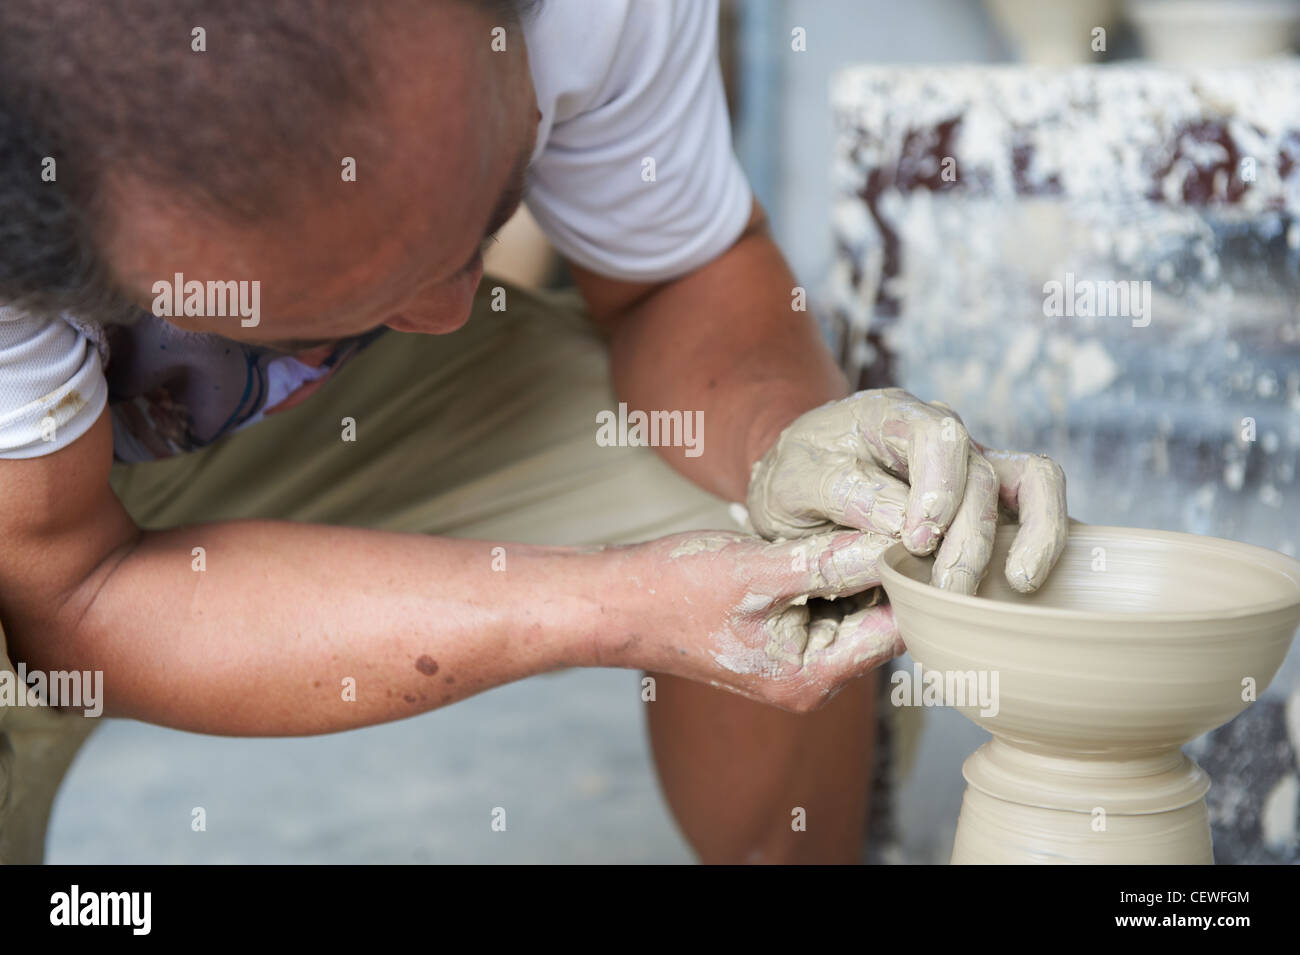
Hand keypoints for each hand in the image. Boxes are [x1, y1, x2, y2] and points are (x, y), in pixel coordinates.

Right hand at [636, 529, 904, 712]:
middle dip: (888, 574)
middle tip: (901, 516)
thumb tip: (891, 545)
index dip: (910, 581)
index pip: (895, 632)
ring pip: (857, 611)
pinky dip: (835, 573)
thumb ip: (827, 562)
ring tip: (870, 518)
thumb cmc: (678, 589)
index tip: (919, 531)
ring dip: (862, 570)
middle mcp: (812, 679)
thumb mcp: (758, 569)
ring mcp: (797, 662)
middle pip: (881, 624)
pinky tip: (835, 534)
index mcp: (811, 677)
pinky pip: (829, 606)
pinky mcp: (784, 641)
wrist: (621, 602)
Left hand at [745, 388, 1066, 593]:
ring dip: (1033, 533)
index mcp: (891, 415)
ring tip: (1018, 583)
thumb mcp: (793, 483)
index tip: (918, 540)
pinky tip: (1028, 583)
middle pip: (982, 473)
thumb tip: (901, 523)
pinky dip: (1042, 541)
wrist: (801, 484)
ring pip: (1031, 481)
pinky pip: (1034, 509)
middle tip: (950, 591)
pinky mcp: (988, 502)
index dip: (939, 487)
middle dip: (972, 537)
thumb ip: (843, 493)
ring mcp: (971, 465)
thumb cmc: (797, 478)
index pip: (938, 435)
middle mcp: (942, 435)